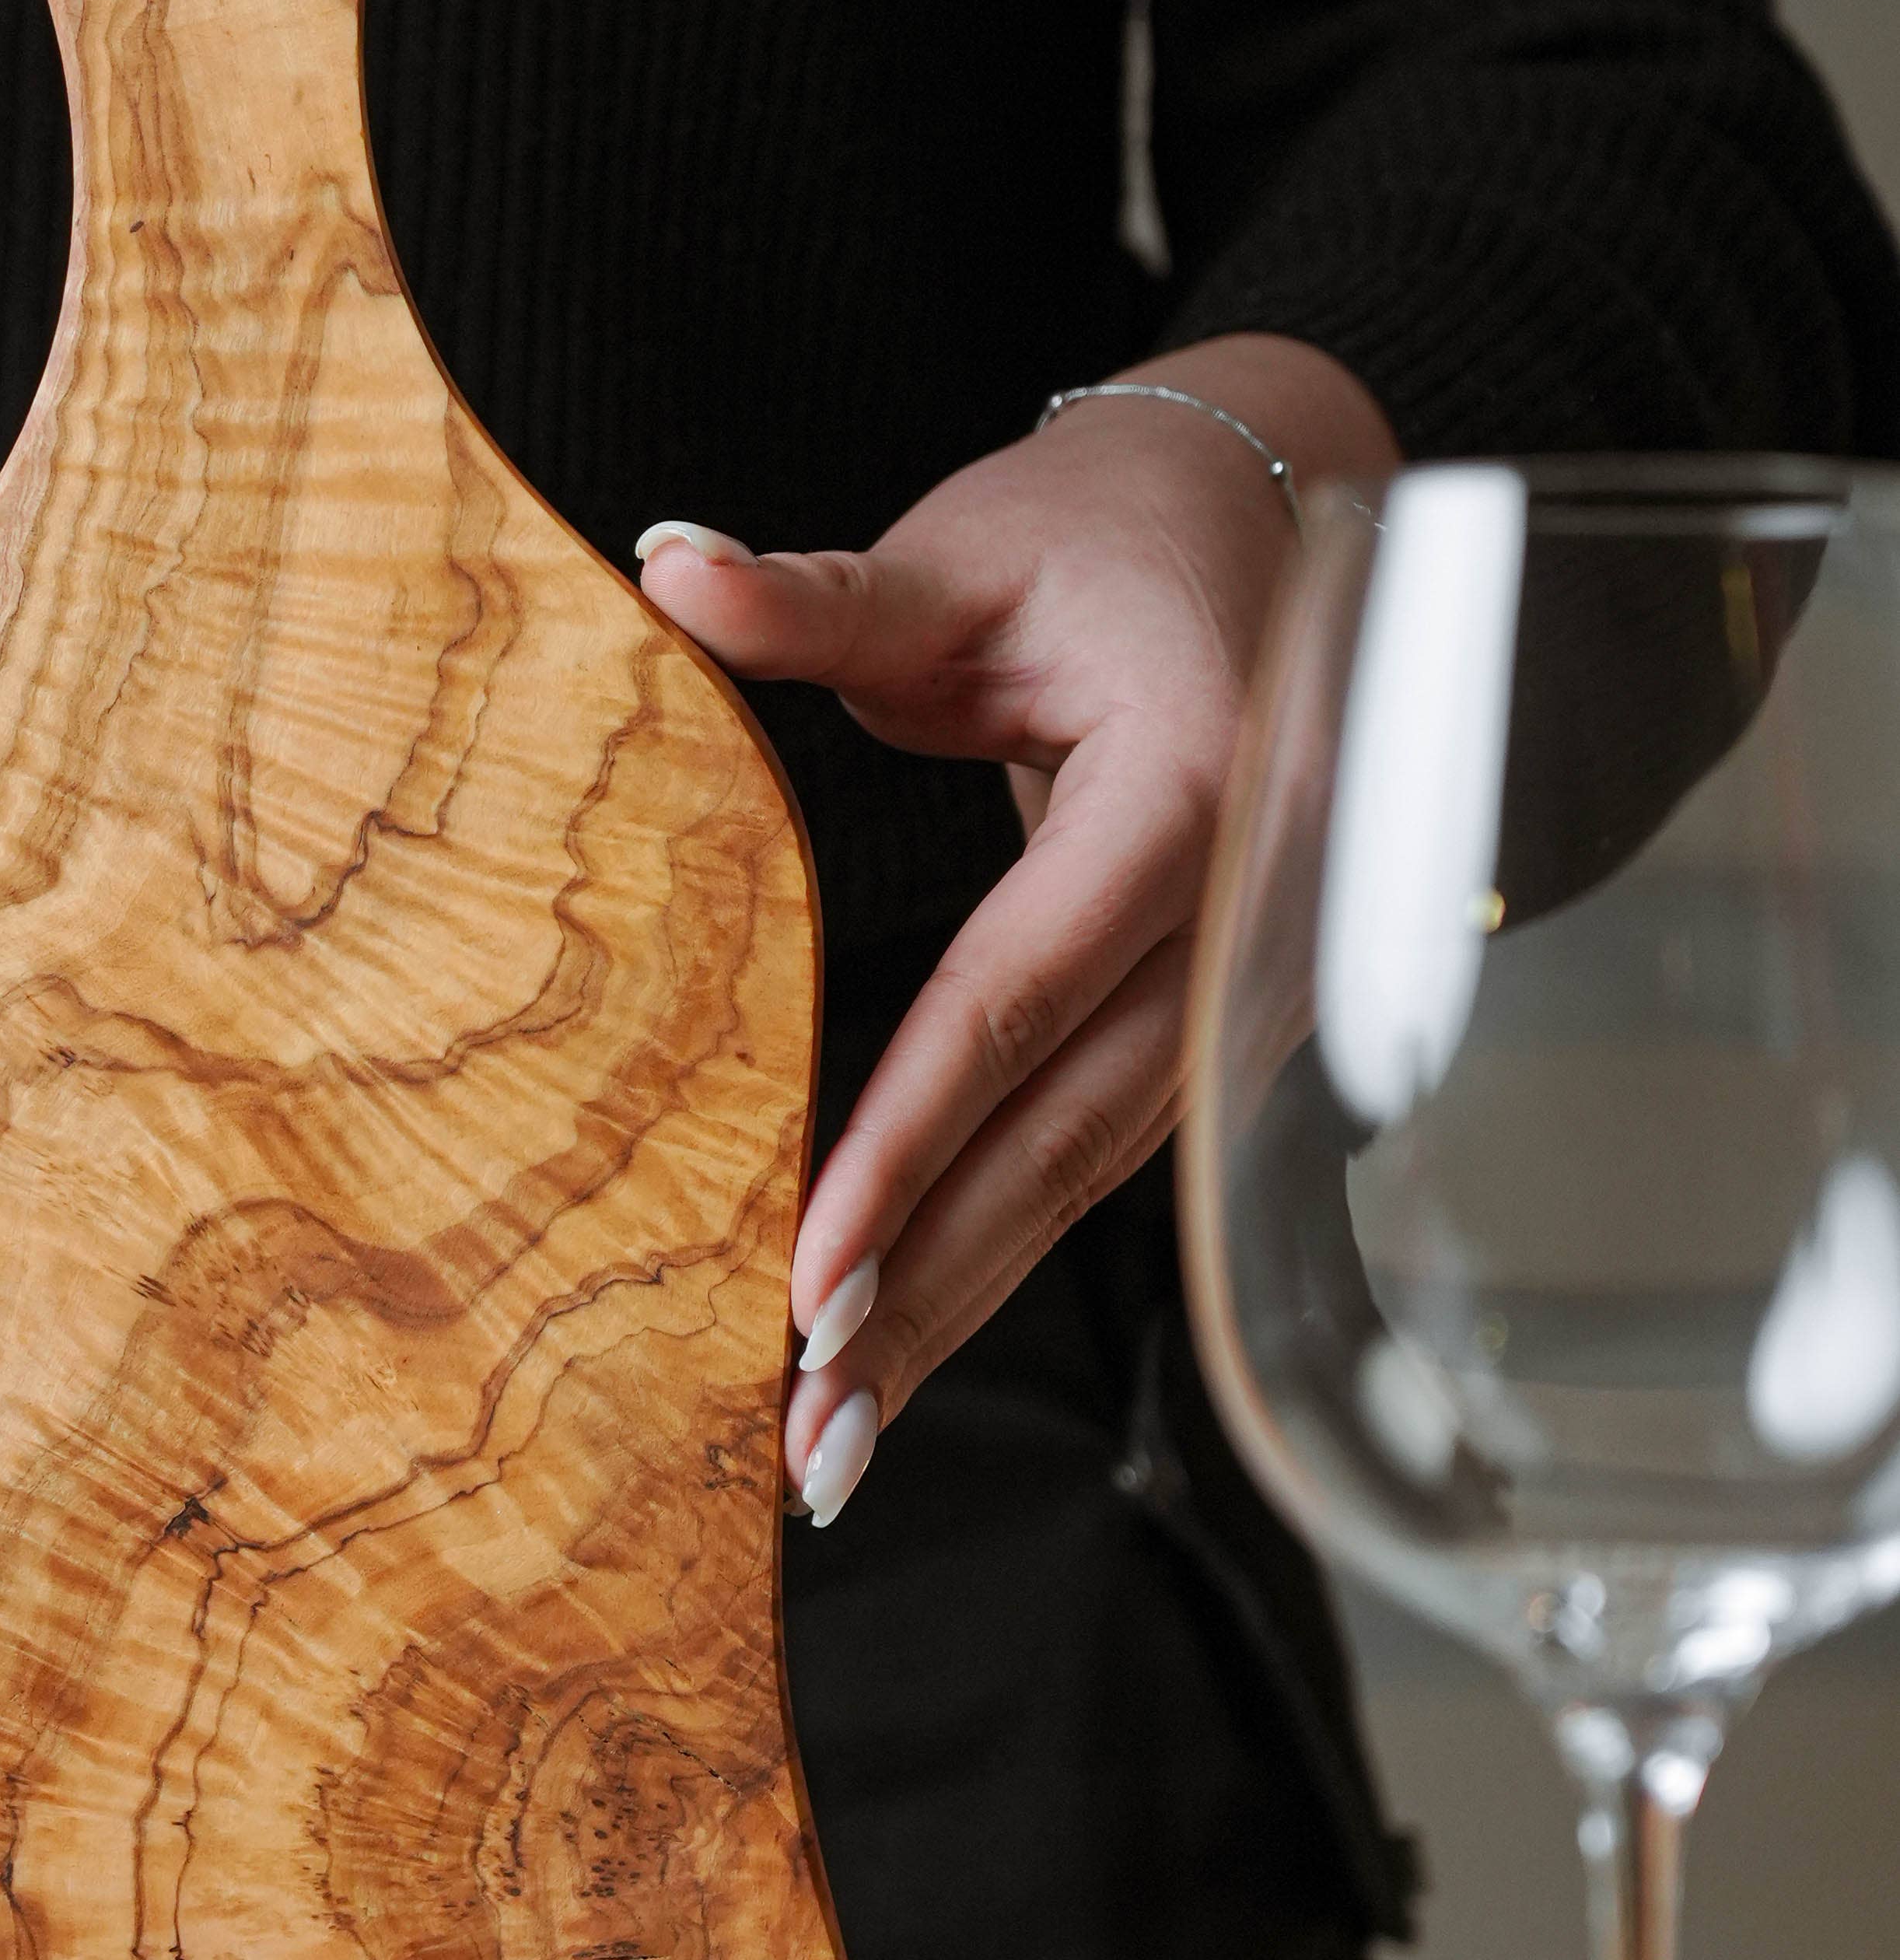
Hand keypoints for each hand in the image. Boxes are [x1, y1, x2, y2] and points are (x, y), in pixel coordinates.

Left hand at [637, 336, 1400, 1525]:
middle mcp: (1253, 914)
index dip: (908, 1141)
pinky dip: (1001, 1255)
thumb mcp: (968, 556)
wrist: (1283, 517)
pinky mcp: (1228, 1026)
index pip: (1020, 997)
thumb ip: (822, 598)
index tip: (805, 1268)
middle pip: (1066, 1137)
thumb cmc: (1113, 538)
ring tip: (834, 1442)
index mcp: (1196, 789)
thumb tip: (676, 571)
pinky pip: (1104, 1158)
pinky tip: (908, 1344)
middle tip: (807, 1431)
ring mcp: (1256, 987)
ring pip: (1092, 1180)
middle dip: (930, 1293)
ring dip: (961, 1311)